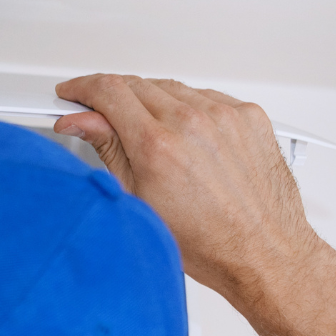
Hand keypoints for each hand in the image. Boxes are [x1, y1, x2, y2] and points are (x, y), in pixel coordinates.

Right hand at [53, 74, 320, 305]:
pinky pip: (207, 96)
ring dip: (151, 102)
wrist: (261, 251)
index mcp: (158, 145)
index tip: (74, 93)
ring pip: (171, 88)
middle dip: (112, 95)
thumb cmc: (206, 240)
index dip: (82, 88)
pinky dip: (188, 108)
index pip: (109, 91)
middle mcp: (193, 122)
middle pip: (137, 84)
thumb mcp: (137, 198)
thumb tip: (81, 122)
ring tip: (151, 136)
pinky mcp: (249, 116)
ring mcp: (225, 116)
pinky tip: (186, 136)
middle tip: (103, 117)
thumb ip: (107, 148)